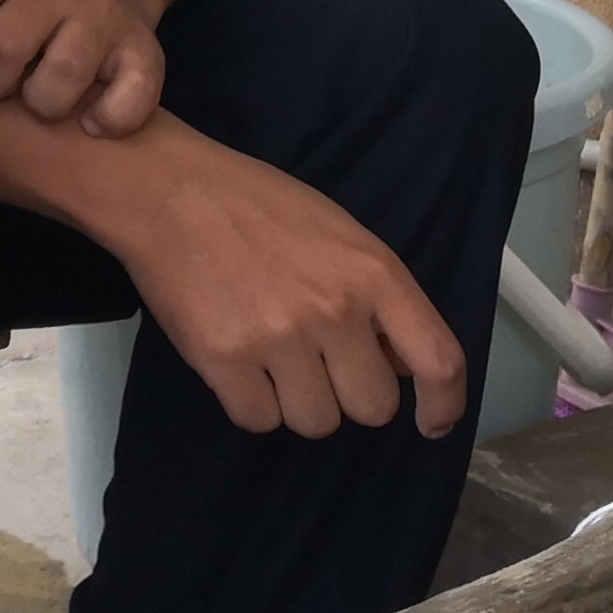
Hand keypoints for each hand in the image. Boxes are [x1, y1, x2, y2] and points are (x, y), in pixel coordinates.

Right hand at [77, 119, 466, 437]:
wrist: (168, 190)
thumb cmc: (256, 205)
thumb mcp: (339, 234)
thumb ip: (375, 296)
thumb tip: (396, 363)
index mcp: (373, 273)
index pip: (438, 361)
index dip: (444, 406)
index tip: (430, 422)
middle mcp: (335, 310)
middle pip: (373, 408)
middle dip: (349, 395)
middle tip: (317, 364)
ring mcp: (278, 338)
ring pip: (316, 422)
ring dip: (296, 402)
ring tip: (269, 358)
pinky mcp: (224, 359)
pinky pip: (258, 421)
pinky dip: (249, 403)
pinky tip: (236, 362)